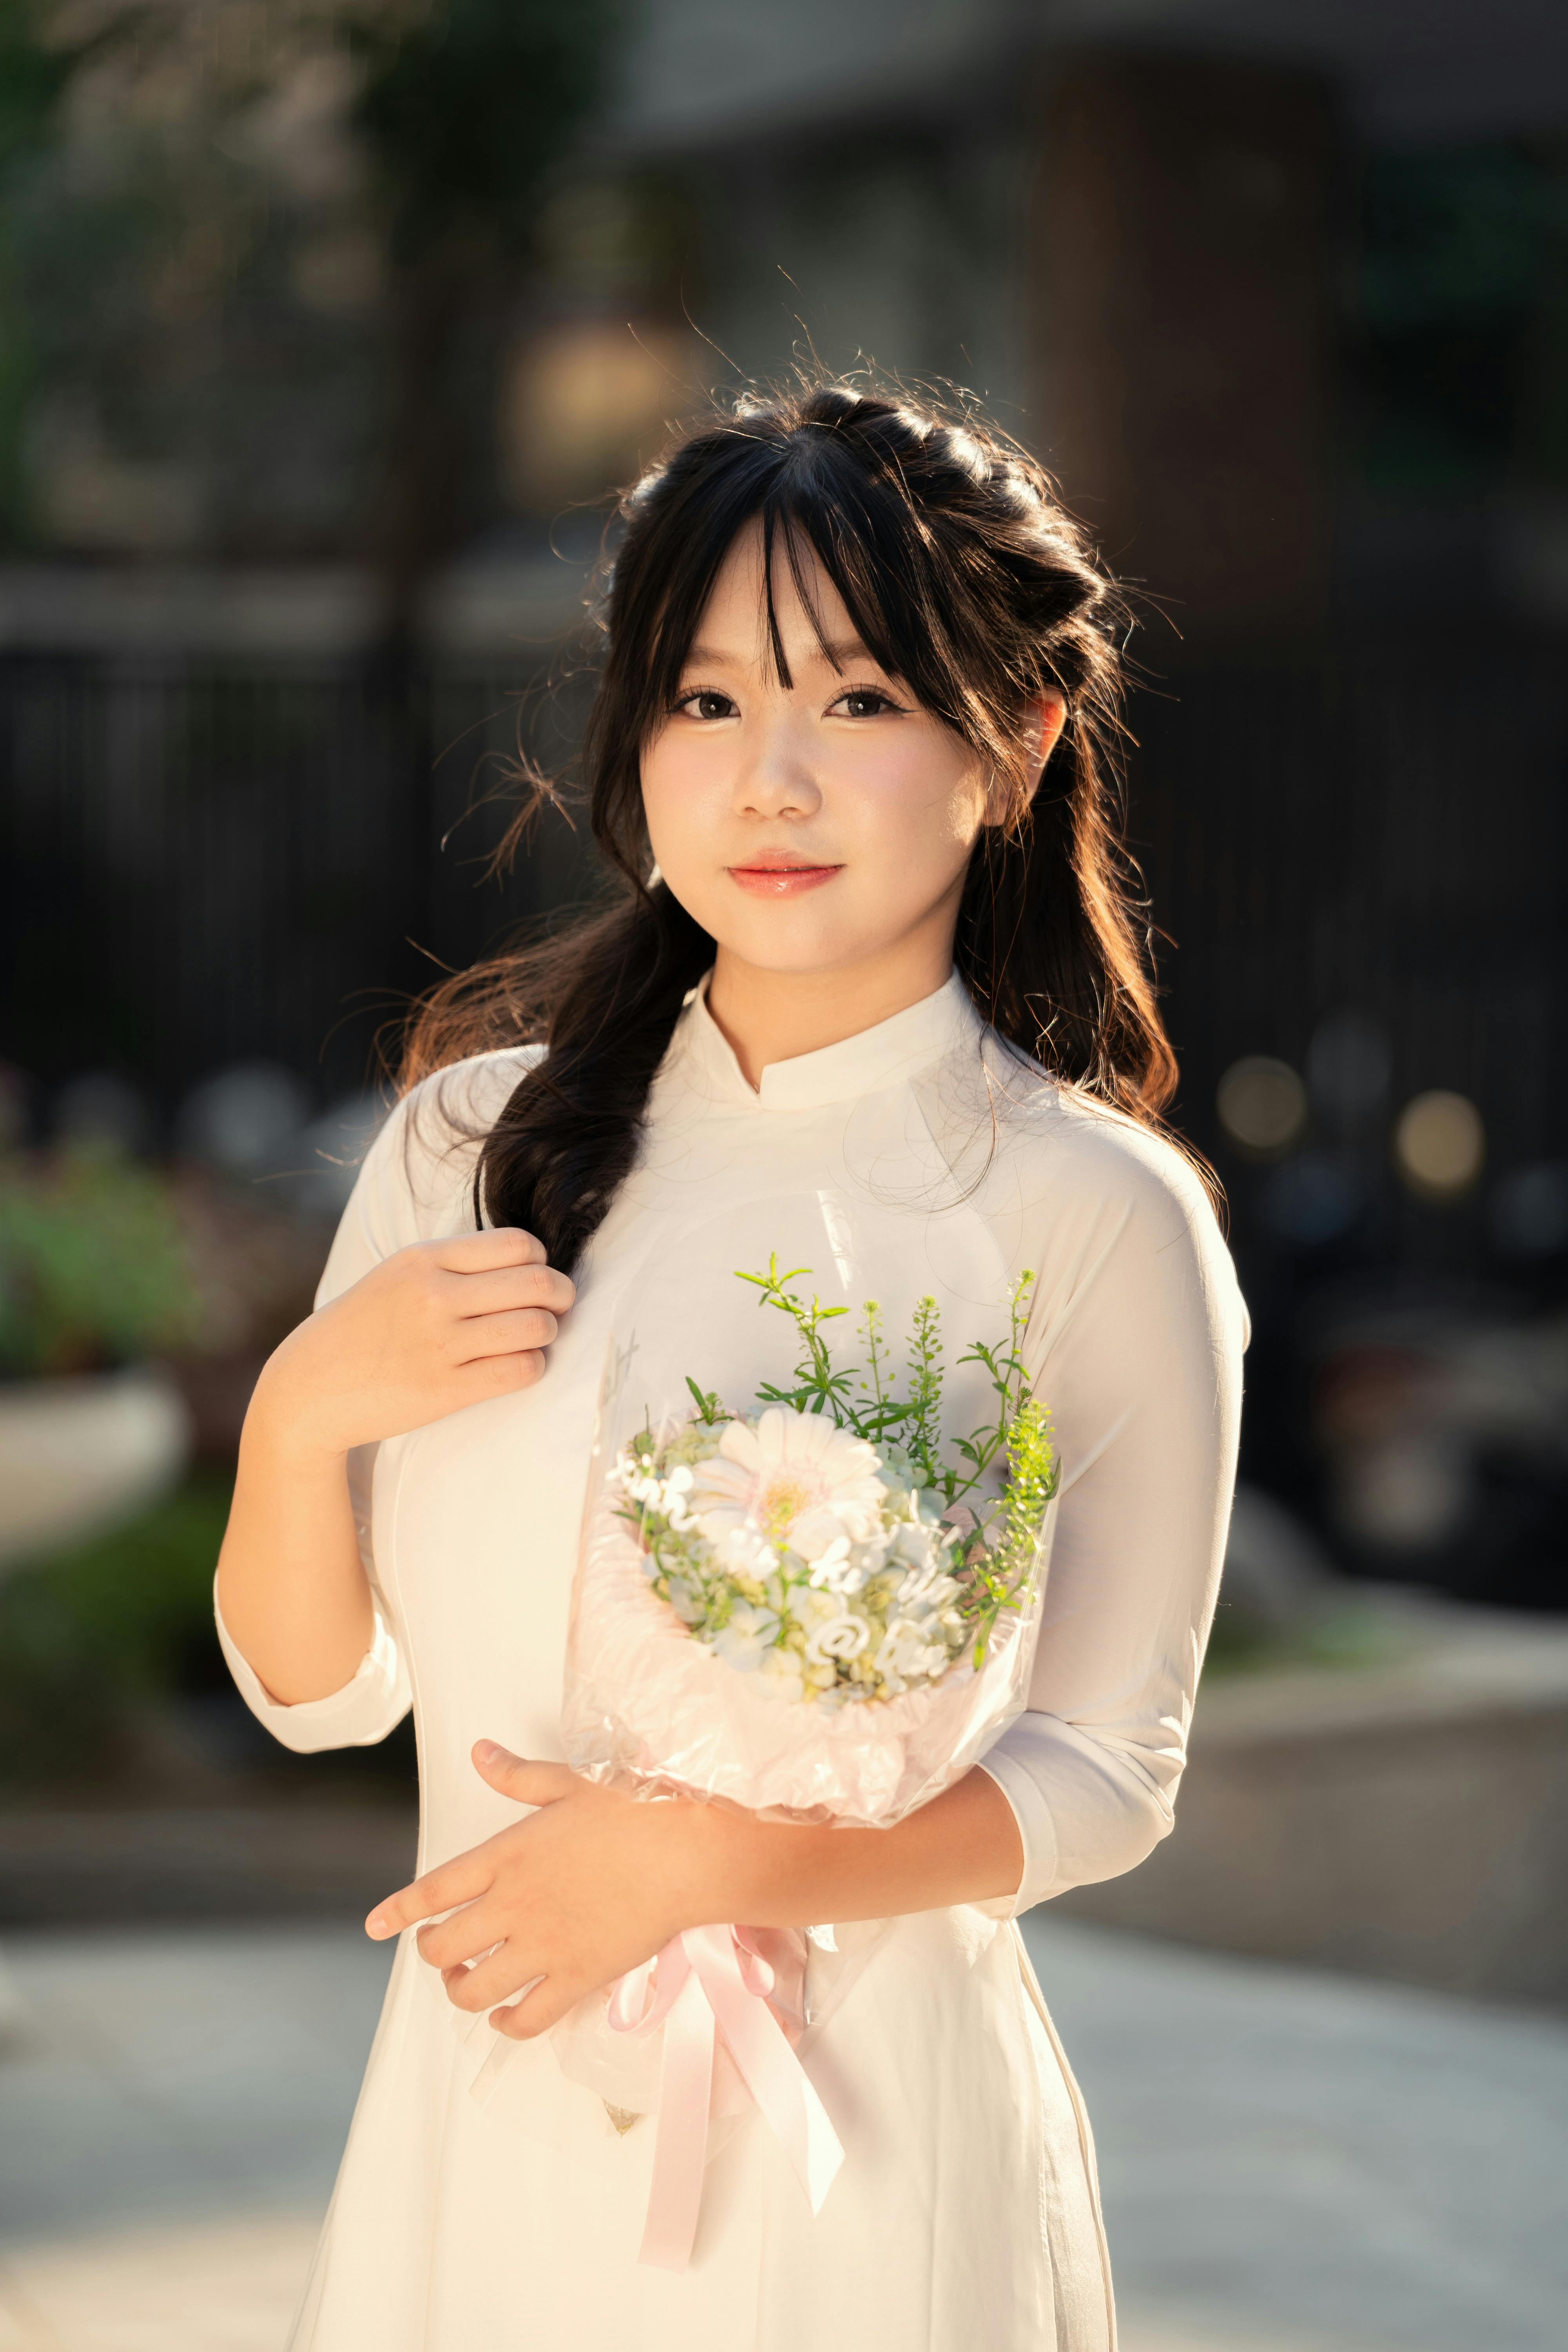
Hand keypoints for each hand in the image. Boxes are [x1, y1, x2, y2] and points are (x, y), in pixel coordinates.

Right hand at [250, 1228, 574, 1459]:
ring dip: (549, 1333)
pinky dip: (532, 1366)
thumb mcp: (398, 1275)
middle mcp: (433, 1295)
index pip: (518, 1244)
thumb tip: (528, 1262)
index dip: (540, 1261)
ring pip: (536, 1326)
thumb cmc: (363, 1328)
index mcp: (424, 1258)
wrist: (310, 1388)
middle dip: (562, 1294)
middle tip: (558, 1307)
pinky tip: (517, 1365)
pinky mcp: (444, 1389)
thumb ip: (453, 1264)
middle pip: (537, 1282)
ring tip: (536, 1338)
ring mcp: (439, 1343)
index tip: (534, 1277)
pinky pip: (520, 1370)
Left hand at [366, 1743, 722, 2039]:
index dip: (397, 1911)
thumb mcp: (569, 1783)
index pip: (431, 1890)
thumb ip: (517, 1773)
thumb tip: (479, 1752)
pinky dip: (505, 2025)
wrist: (686, 1854)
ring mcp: (543, 1947)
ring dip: (459, 1990)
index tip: (375, 1926)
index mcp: (507, 1856)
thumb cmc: (633, 1811)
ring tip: (466, 1981)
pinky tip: (505, 2015)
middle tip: (440, 1950)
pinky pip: (525, 2020)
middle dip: (431, 1953)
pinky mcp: (576, 1978)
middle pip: (442, 1948)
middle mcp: (514, 1906)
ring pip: (473, 1990)